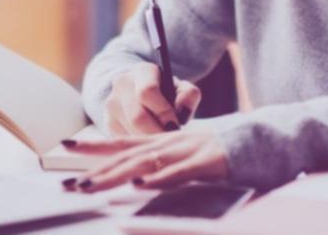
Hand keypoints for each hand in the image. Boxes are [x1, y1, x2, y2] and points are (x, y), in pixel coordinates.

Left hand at [61, 131, 227, 191]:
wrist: (262, 139)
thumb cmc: (223, 153)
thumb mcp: (187, 156)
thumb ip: (163, 165)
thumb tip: (136, 178)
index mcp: (164, 141)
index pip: (122, 142)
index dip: (93, 145)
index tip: (64, 146)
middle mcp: (171, 143)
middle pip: (126, 156)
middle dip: (94, 171)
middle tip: (67, 186)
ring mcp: (188, 151)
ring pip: (145, 163)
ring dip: (115, 176)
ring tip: (90, 187)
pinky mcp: (207, 162)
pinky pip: (179, 173)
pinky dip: (158, 180)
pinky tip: (139, 186)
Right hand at [104, 63, 201, 134]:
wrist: (138, 91)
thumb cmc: (166, 92)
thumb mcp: (180, 88)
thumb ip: (189, 95)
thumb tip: (181, 111)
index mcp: (142, 71)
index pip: (147, 92)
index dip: (163, 112)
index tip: (175, 125)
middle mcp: (122, 84)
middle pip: (137, 117)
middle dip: (156, 132)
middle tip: (170, 141)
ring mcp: (112, 104)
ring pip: (131, 132)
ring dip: (149, 141)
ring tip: (162, 141)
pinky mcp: (108, 122)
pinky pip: (125, 140)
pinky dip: (140, 145)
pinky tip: (150, 142)